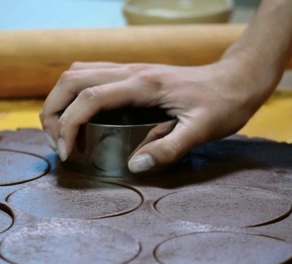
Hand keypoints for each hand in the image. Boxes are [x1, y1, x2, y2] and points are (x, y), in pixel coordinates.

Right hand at [40, 58, 276, 172]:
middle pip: (71, 79)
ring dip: (59, 101)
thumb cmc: (224, 104)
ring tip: (61, 133)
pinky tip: (80, 117)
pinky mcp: (131, 73)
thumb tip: (134, 166)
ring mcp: (129, 69)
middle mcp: (130, 71)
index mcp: (143, 84)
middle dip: (52, 112)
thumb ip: (170, 148)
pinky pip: (89, 75)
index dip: (68, 125)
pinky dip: (73, 95)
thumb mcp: (203, 130)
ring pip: (76, 73)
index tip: (67, 154)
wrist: (239, 79)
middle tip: (57, 145)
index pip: (89, 97)